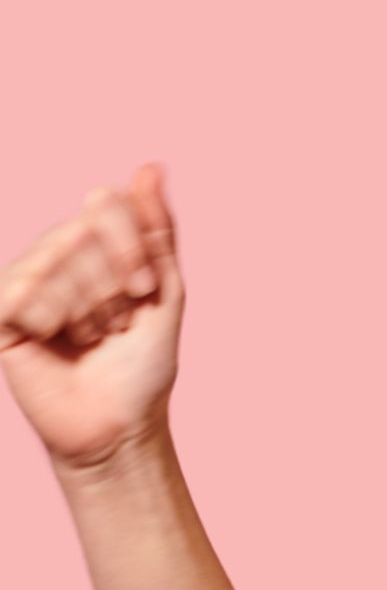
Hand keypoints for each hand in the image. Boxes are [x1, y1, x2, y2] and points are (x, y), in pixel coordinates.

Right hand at [0, 163, 186, 472]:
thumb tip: (151, 166)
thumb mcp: (164, 291)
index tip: (145, 291)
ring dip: (85, 308)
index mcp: (94, 244)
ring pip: (52, 262)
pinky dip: (50, 318)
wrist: (119, 423)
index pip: (104, 203)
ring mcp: (22, 283)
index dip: (131, 248)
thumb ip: (156, 230)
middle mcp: (53, 256)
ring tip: (89, 337)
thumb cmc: (142, 362)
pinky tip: (56, 339)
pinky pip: (19, 292)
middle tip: (116, 323)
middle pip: (81, 231)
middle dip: (111, 283)